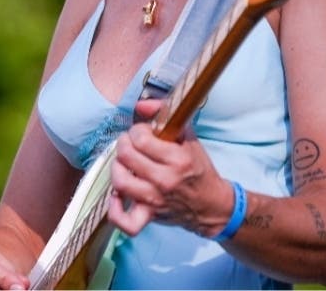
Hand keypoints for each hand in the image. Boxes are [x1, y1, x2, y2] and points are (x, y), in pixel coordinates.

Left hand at [106, 99, 229, 237]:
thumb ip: (167, 116)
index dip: (136, 131)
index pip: (141, 139)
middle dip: (124, 144)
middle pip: (127, 156)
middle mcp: (165, 180)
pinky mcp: (150, 215)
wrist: (211, 204)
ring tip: (124, 163)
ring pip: (121, 182)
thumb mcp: (189, 138)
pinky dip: (115, 210)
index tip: (141, 133)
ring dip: (117, 168)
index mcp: (178, 159)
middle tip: (130, 144)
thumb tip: (141, 104)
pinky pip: (125, 222)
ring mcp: (156, 199)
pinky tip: (116, 196)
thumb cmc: (198, 169)